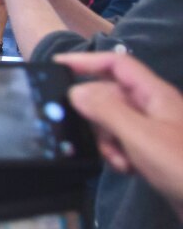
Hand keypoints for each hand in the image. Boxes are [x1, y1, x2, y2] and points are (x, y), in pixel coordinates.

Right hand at [55, 53, 182, 219]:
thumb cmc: (181, 166)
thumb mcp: (138, 136)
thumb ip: (105, 110)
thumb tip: (76, 92)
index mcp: (154, 94)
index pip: (115, 64)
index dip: (86, 60)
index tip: (57, 65)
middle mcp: (153, 107)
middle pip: (109, 95)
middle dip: (96, 116)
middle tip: (91, 135)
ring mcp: (152, 129)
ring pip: (112, 121)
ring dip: (107, 140)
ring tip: (120, 160)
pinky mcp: (151, 150)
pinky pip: (121, 142)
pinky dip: (116, 153)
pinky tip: (126, 168)